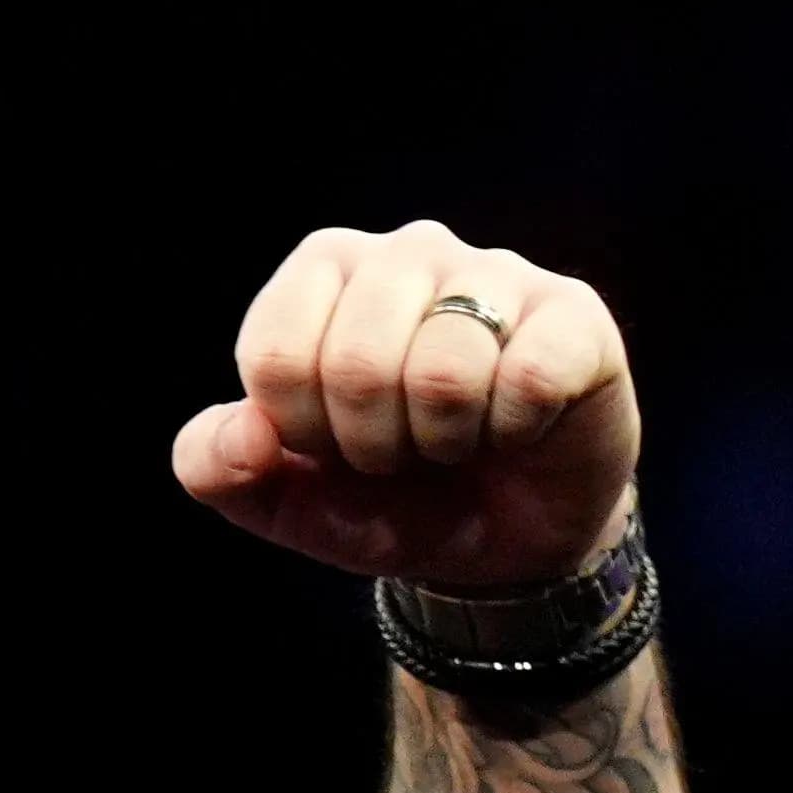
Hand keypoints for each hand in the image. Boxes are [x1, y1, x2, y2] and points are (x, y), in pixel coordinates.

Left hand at [170, 221, 639, 588]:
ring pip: (445, 372)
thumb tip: (243, 431)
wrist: (499, 540)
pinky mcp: (573, 313)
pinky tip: (519, 426)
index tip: (330, 444)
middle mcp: (406, 251)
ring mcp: (496, 273)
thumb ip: (219, 468)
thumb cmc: (384, 498)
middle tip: (401, 451)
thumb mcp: (285, 501)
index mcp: (322, 274)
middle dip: (373, 446)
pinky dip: (515, 432)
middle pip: (357, 363)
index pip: (277, 355)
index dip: (302, 431)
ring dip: (445, 443)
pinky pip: (531, 377)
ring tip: (457, 438)